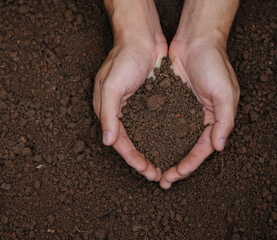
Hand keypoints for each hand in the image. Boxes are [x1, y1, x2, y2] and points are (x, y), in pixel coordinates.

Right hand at [93, 0, 166, 180]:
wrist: (142, 37)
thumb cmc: (124, 58)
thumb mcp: (112, 86)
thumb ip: (108, 114)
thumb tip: (106, 141)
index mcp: (107, 111)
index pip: (119, 142)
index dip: (132, 159)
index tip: (147, 171)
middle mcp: (120, 112)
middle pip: (130, 143)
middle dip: (142, 160)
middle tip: (157, 175)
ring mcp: (134, 107)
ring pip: (142, 137)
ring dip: (151, 151)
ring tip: (164, 165)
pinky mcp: (148, 101)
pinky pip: (152, 124)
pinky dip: (159, 136)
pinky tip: (170, 144)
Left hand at [160, 38, 239, 188]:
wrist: (195, 40)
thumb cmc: (214, 64)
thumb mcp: (225, 93)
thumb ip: (224, 120)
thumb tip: (219, 147)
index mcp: (214, 119)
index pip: (202, 149)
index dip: (190, 164)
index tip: (175, 175)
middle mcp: (198, 118)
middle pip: (185, 148)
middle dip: (175, 165)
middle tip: (161, 180)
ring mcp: (182, 110)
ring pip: (172, 139)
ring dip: (162, 154)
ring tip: (150, 168)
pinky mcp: (169, 101)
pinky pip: (161, 122)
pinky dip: (154, 134)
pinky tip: (143, 144)